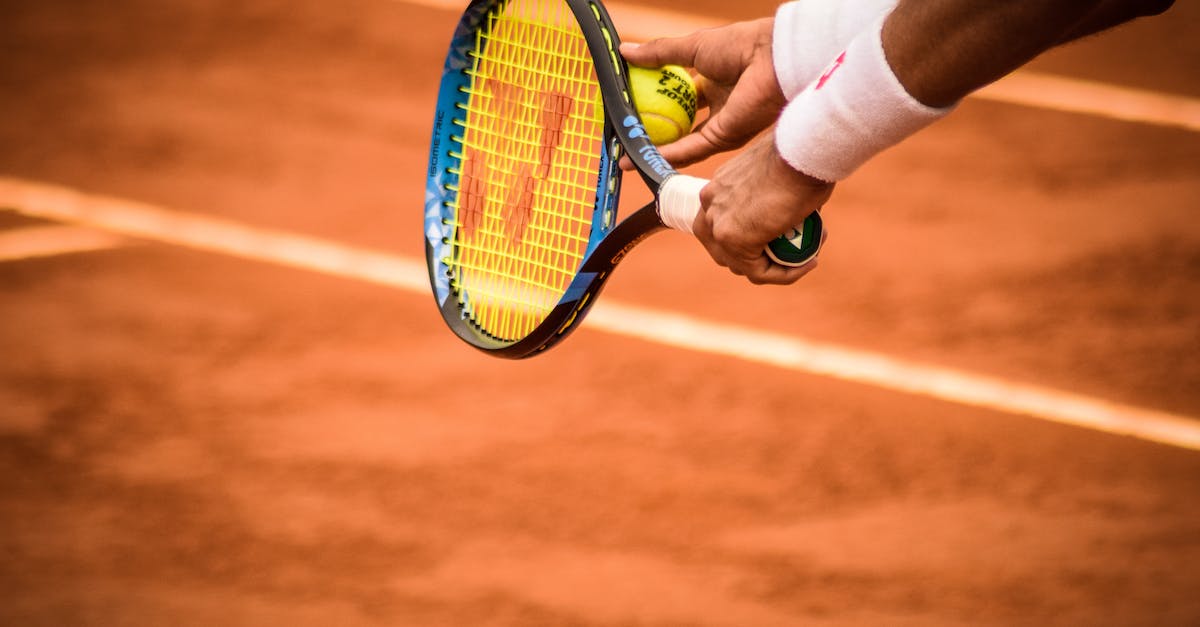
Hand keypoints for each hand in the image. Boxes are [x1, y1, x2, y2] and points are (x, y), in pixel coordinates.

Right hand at [620, 18, 786, 168]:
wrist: (771, 59)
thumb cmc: (739, 45)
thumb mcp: (691, 47)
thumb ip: (658, 54)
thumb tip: (624, 52)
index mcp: (712, 81)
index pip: (677, 97)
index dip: (653, 101)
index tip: (630, 106)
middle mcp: (717, 106)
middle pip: (679, 124)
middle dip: (653, 132)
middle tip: (625, 135)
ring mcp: (720, 124)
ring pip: (682, 142)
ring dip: (655, 149)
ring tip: (627, 154)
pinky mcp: (723, 138)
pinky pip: (690, 149)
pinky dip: (667, 154)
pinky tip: (644, 156)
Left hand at [693, 133, 832, 284]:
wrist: (801, 151)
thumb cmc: (800, 154)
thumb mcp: (779, 173)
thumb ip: (772, 194)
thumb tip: (790, 211)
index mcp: (717, 187)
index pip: (722, 224)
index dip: (750, 238)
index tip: (782, 237)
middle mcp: (710, 204)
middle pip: (723, 249)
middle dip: (756, 257)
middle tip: (791, 253)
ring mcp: (718, 223)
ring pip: (741, 265)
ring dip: (775, 268)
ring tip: (807, 256)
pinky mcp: (733, 239)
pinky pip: (759, 272)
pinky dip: (784, 274)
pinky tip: (809, 262)